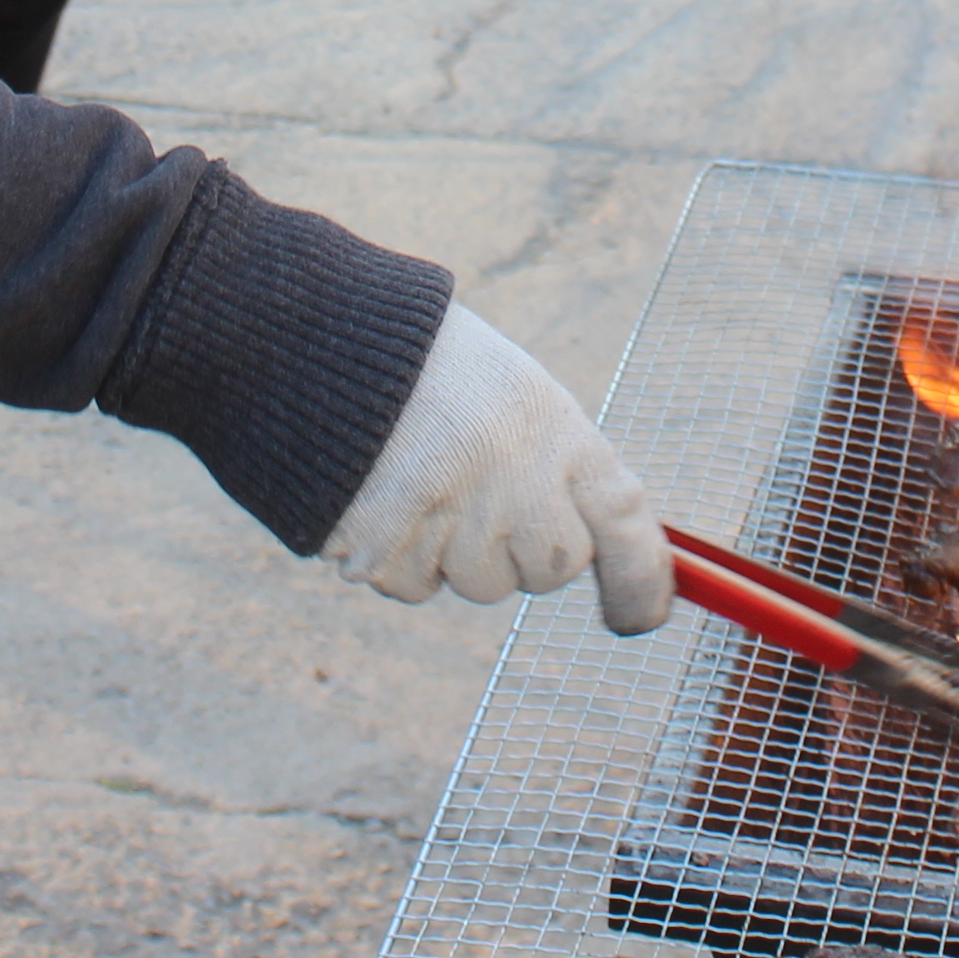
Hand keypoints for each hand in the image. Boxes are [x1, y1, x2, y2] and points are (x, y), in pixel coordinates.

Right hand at [320, 303, 673, 633]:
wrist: (315, 341)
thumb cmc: (425, 366)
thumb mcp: (511, 394)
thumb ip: (555, 466)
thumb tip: (593, 548)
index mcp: (552, 427)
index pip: (625, 520)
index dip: (643, 579)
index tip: (643, 616)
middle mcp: (514, 480)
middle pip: (550, 567)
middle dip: (523, 546)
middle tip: (479, 486)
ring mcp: (451, 521)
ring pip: (481, 581)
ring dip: (456, 549)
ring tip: (418, 474)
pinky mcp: (388, 554)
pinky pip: (416, 586)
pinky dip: (399, 555)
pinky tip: (381, 493)